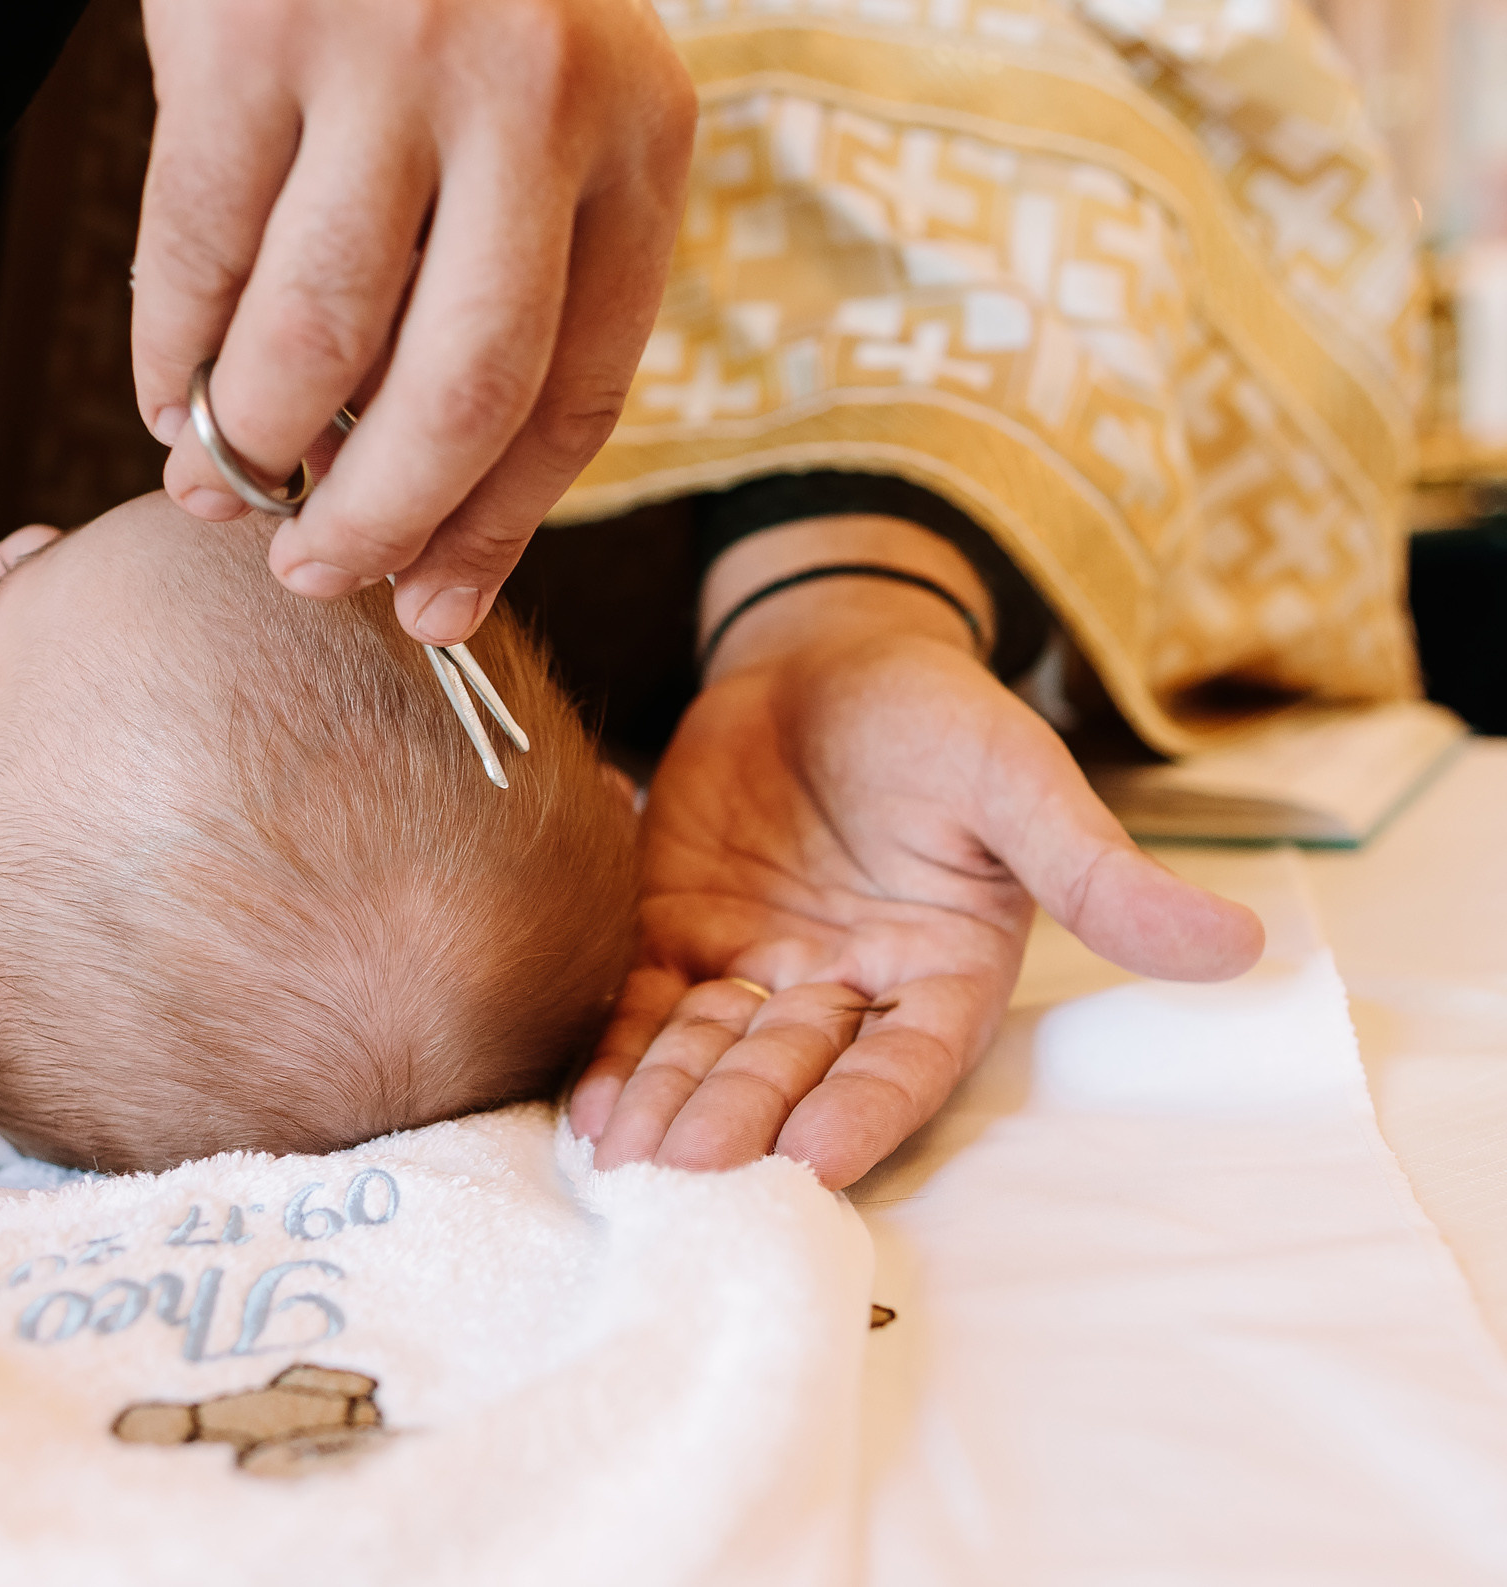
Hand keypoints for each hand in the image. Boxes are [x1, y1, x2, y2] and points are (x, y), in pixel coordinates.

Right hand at [129, 0, 693, 645]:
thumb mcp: (553, 88)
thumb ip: (514, 265)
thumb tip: (410, 494)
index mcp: (640, 129)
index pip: (578, 387)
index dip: (496, 525)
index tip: (433, 607)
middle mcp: (535, 92)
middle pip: (458, 392)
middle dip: (374, 522)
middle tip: (310, 574)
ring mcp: (388, 54)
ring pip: (313, 335)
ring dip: (252, 447)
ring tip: (217, 485)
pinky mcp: (245, 27)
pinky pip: (192, 251)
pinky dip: (166, 352)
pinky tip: (163, 394)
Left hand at [569, 524, 1264, 1188]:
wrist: (823, 652)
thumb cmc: (937, 713)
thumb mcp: (1018, 778)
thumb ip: (1096, 870)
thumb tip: (1234, 944)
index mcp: (943, 971)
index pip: (905, 1062)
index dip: (864, 1110)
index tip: (818, 1155)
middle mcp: (848, 988)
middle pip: (794, 1068)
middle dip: (741, 1117)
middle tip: (685, 1167)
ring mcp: (759, 966)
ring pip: (713, 1048)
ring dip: (670, 1101)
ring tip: (621, 1153)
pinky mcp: (680, 929)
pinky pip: (645, 1002)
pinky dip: (617, 1049)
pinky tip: (585, 1105)